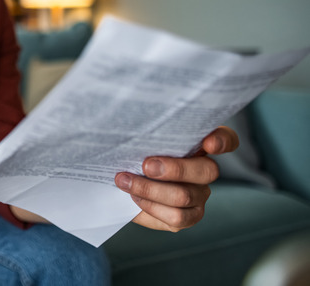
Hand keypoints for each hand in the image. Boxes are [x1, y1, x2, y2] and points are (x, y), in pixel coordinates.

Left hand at [115, 126, 238, 231]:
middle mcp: (205, 170)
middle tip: (146, 166)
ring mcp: (200, 195)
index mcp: (199, 145)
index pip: (226, 139)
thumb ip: (149, 137)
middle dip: (175, 169)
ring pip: (185, 196)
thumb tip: (136, 132)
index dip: (222, 141)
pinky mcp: (189, 217)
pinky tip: (134, 196)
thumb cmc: (134, 156)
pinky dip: (150, 206)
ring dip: (150, 189)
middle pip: (207, 171)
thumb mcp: (141, 143)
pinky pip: (176, 216)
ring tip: (126, 181)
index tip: (209, 143)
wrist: (125, 183)